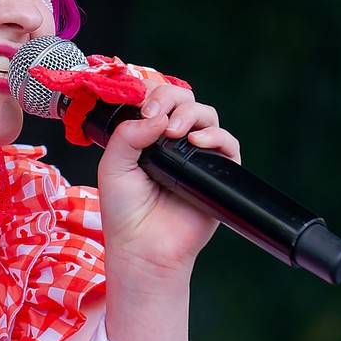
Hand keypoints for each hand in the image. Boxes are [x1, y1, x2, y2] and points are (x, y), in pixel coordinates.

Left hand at [97, 83, 241, 280]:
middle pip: (184, 100)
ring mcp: (196, 156)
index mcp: (147, 137)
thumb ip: (128, 135)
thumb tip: (156, 115)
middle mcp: (173, 142)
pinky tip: (196, 142)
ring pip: (206, 116)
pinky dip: (215, 136)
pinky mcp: (216, 173)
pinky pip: (227, 144)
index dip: (152, 92)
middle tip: (155, 114)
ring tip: (174, 131)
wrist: (143, 248)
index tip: (141, 103)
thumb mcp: (113, 167)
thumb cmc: (124, 213)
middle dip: (170, 98)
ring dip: (190, 114)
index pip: (157, 100)